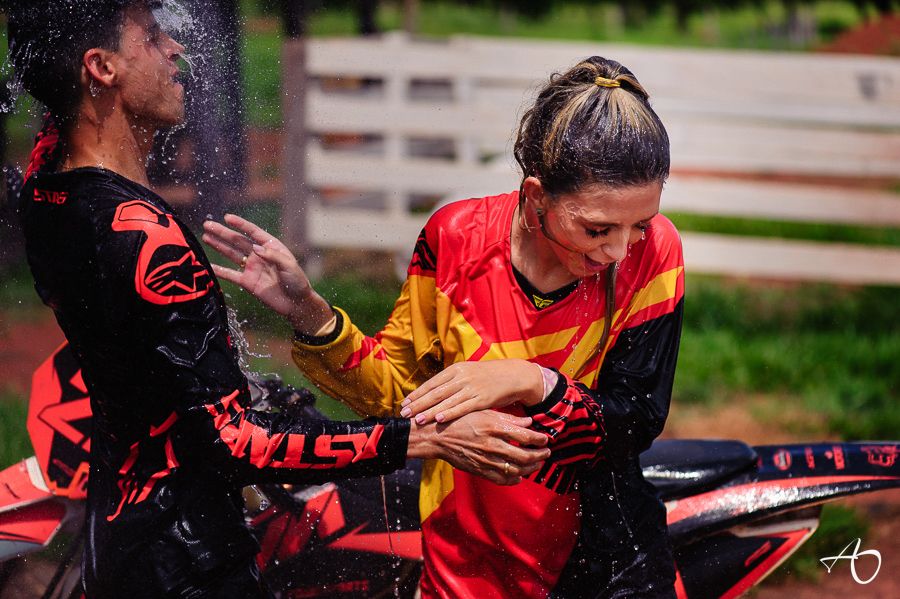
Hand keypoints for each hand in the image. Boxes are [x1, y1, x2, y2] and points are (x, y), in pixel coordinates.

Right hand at [202, 214, 332, 334]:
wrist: (297, 303)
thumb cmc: (297, 282)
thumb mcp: (289, 265)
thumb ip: (272, 255)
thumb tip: (254, 248)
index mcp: (271, 247)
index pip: (253, 232)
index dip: (240, 224)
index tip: (227, 217)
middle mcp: (259, 255)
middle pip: (238, 241)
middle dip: (223, 233)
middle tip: (207, 224)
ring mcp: (252, 268)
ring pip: (231, 254)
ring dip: (218, 245)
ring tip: (205, 236)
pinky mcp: (248, 282)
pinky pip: (231, 275)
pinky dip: (219, 270)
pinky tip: (207, 264)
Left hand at [401, 360, 543, 424]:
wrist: (513, 375)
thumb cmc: (488, 377)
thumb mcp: (468, 374)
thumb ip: (452, 382)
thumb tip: (433, 393)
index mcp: (456, 369)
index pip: (432, 383)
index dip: (418, 393)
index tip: (405, 403)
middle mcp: (461, 377)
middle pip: (435, 392)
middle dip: (418, 404)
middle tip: (404, 413)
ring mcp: (471, 388)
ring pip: (446, 401)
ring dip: (430, 411)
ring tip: (417, 420)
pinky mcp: (482, 399)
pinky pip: (462, 407)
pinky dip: (450, 413)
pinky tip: (439, 419)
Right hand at [407, 410, 549, 484]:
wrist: (437, 436)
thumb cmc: (460, 419)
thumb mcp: (484, 412)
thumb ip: (508, 418)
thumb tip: (528, 421)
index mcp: (495, 427)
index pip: (525, 435)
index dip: (539, 439)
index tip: (545, 439)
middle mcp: (492, 444)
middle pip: (524, 455)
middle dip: (539, 455)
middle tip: (546, 453)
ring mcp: (486, 460)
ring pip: (516, 469)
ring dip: (530, 468)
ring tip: (537, 464)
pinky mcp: (479, 470)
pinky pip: (501, 479)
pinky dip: (513, 480)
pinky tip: (519, 477)